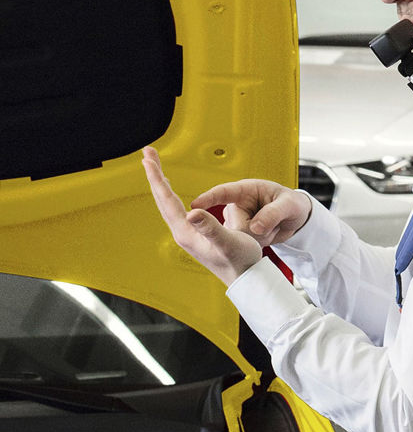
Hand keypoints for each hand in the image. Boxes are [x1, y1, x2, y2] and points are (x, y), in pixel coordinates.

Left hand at [142, 147, 267, 284]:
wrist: (245, 278)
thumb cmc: (240, 260)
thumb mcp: (228, 242)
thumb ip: (210, 227)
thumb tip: (191, 213)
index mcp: (187, 232)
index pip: (167, 199)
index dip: (157, 177)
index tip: (148, 159)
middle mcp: (182, 232)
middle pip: (162, 199)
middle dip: (155, 175)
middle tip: (148, 154)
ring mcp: (187, 233)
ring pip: (167, 204)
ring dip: (160, 184)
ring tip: (156, 167)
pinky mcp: (194, 234)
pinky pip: (175, 209)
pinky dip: (170, 195)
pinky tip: (171, 192)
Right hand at [190, 173, 312, 247]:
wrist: (296, 218)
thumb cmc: (292, 204)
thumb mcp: (288, 205)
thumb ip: (273, 214)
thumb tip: (255, 228)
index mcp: (246, 190)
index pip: (224, 192)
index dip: (209, 198)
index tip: (194, 206)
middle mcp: (238, 205)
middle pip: (235, 225)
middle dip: (255, 229)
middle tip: (272, 222)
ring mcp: (237, 221)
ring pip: (239, 238)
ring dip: (260, 236)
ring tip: (271, 225)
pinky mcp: (239, 234)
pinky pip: (245, 245)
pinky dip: (259, 242)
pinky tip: (267, 233)